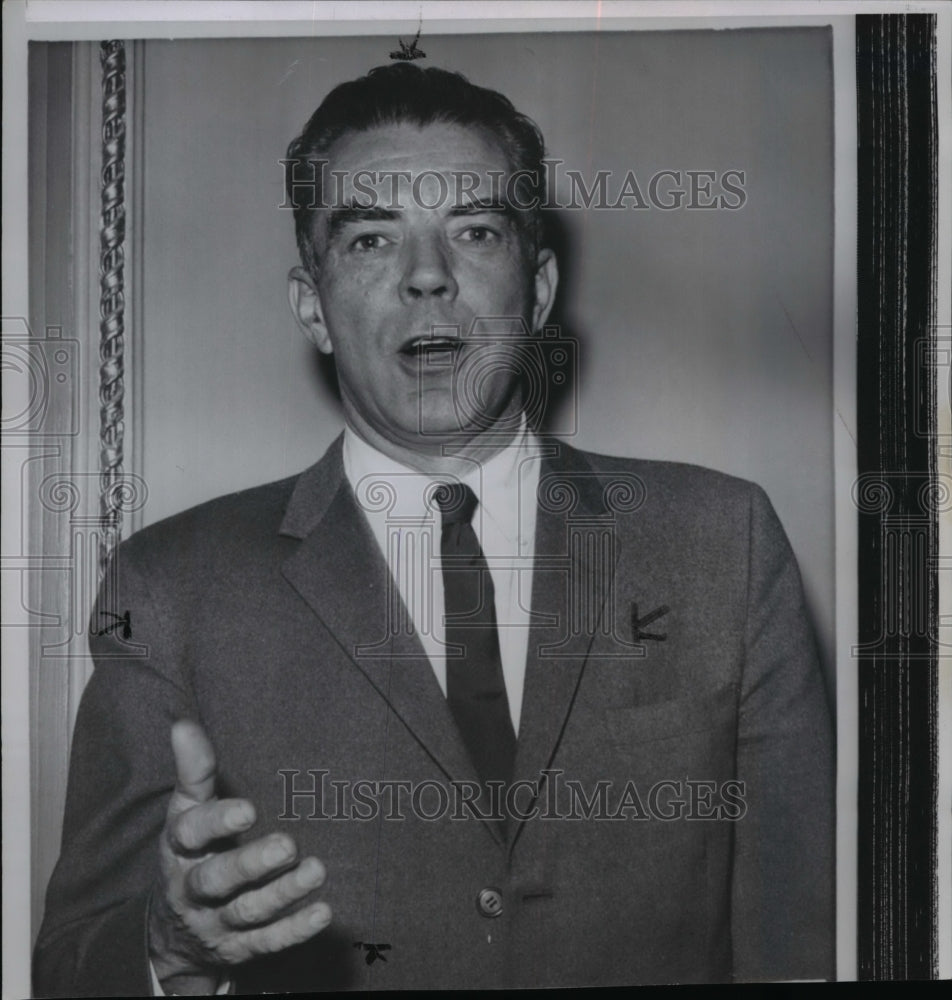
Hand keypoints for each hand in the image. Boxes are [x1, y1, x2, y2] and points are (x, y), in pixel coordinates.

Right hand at [148, 720, 329, 992]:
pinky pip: (267, 941)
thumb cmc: (191, 850)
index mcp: (179, 849)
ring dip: (283, 893)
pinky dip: (294, 928)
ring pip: (248, 911)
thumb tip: (183, 725)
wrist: (171, 930)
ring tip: (317, 870)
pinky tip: (322, 911)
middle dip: (250, 864)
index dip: (216, 822)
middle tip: (286, 845)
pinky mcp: (238, 947)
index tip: (247, 809)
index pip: (190, 834)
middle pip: (216, 879)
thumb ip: (192, 771)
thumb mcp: (185, 811)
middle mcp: (192, 888)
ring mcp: (215, 922)